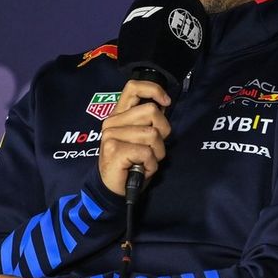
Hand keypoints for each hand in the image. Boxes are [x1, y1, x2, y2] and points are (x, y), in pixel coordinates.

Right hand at [98, 79, 171, 196]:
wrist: (114, 190)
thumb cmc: (131, 163)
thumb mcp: (142, 137)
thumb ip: (149, 121)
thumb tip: (164, 104)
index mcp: (119, 114)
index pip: (134, 87)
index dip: (154, 90)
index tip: (166, 102)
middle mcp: (112, 121)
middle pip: (152, 111)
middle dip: (162, 132)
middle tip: (153, 149)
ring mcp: (111, 134)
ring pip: (152, 134)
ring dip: (157, 153)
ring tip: (145, 161)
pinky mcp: (114, 149)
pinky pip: (147, 152)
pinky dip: (151, 164)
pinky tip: (141, 169)